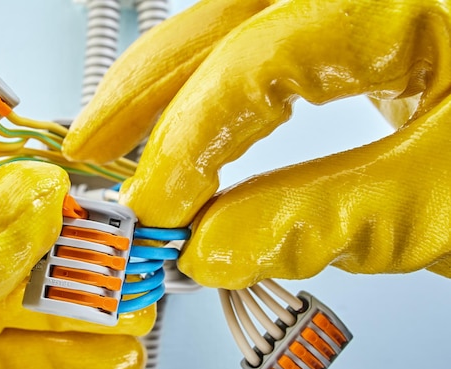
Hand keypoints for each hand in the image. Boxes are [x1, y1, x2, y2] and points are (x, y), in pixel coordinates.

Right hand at [63, 0, 450, 287]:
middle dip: (146, 84)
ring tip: (119, 129)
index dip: (193, 137)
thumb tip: (218, 246)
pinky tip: (200, 120)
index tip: (156, 206)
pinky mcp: (373, 25)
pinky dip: (228, 87)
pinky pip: (277, 43)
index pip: (263, 59)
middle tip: (92, 142)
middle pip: (229, 13)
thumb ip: (329, 218)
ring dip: (171, 79)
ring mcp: (370, 1)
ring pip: (242, 19)